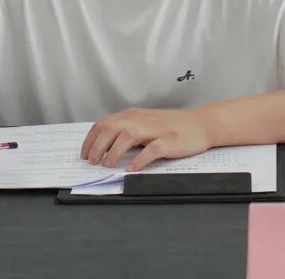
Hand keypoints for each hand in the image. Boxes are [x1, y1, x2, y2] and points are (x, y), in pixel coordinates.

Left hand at [80, 108, 212, 171]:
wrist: (200, 123)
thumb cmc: (171, 126)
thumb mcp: (145, 123)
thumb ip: (127, 130)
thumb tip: (104, 147)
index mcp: (132, 115)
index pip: (103, 123)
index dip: (90, 139)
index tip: (83, 153)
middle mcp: (141, 120)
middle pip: (111, 129)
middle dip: (97, 147)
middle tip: (92, 162)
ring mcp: (155, 130)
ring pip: (127, 137)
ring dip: (114, 152)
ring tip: (108, 165)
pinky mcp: (168, 141)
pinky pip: (150, 150)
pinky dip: (139, 160)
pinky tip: (132, 169)